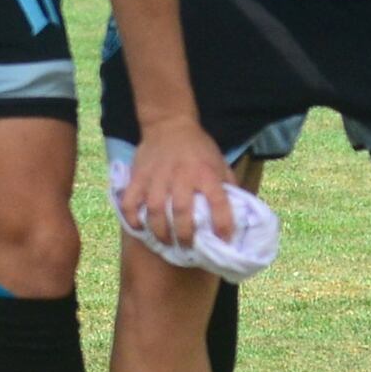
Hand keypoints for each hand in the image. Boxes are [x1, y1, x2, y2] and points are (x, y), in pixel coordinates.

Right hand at [117, 119, 240, 254]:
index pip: (219, 202)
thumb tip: (239, 211)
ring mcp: (157, 177)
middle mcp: (182, 176)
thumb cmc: (198, 147)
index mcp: (206, 173)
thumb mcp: (219, 162)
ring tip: (166, 242)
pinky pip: (131, 201)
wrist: (170, 124)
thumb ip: (227, 185)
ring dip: (160, 232)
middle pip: (182, 212)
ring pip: (156, 210)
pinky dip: (133, 218)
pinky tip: (140, 228)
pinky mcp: (139, 176)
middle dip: (185, 235)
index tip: (225, 240)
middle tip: (187, 247)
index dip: (223, 224)